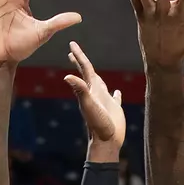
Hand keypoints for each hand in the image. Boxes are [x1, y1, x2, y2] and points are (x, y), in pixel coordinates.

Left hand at [65, 42, 123, 159]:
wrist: (106, 141)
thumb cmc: (98, 124)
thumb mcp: (89, 105)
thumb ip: (80, 90)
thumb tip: (67, 76)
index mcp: (90, 90)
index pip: (84, 68)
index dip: (79, 55)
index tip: (71, 43)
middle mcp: (96, 93)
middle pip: (88, 73)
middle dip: (81, 62)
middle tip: (73, 51)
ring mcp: (104, 101)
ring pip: (100, 83)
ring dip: (95, 75)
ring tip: (92, 69)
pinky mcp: (114, 109)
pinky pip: (115, 98)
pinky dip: (115, 94)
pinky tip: (116, 92)